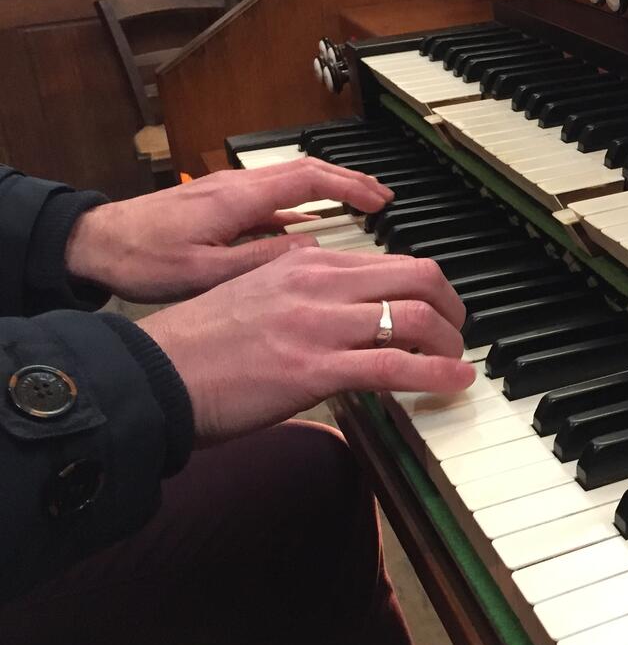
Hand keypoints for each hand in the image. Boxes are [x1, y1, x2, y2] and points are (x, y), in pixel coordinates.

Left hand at [66, 159, 392, 302]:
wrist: (93, 244)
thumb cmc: (139, 259)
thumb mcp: (206, 272)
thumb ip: (261, 260)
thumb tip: (310, 248)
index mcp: (239, 197)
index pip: (310, 178)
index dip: (352, 187)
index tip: (381, 202)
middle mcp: (236, 185)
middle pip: (307, 171)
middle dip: (350, 182)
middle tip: (382, 200)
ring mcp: (227, 192)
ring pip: (290, 181)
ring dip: (328, 191)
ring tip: (357, 209)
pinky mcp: (218, 203)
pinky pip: (270, 197)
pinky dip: (300, 205)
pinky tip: (309, 227)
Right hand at [138, 246, 475, 445]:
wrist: (153, 376)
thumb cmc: (200, 346)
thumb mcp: (258, 295)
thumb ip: (305, 294)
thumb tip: (345, 310)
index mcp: (306, 263)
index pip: (391, 262)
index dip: (427, 288)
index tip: (438, 311)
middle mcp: (318, 284)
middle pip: (417, 277)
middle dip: (451, 306)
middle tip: (457, 333)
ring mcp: (318, 325)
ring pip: (413, 316)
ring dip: (449, 342)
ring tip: (456, 362)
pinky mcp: (314, 369)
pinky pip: (393, 365)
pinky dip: (435, 373)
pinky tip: (454, 382)